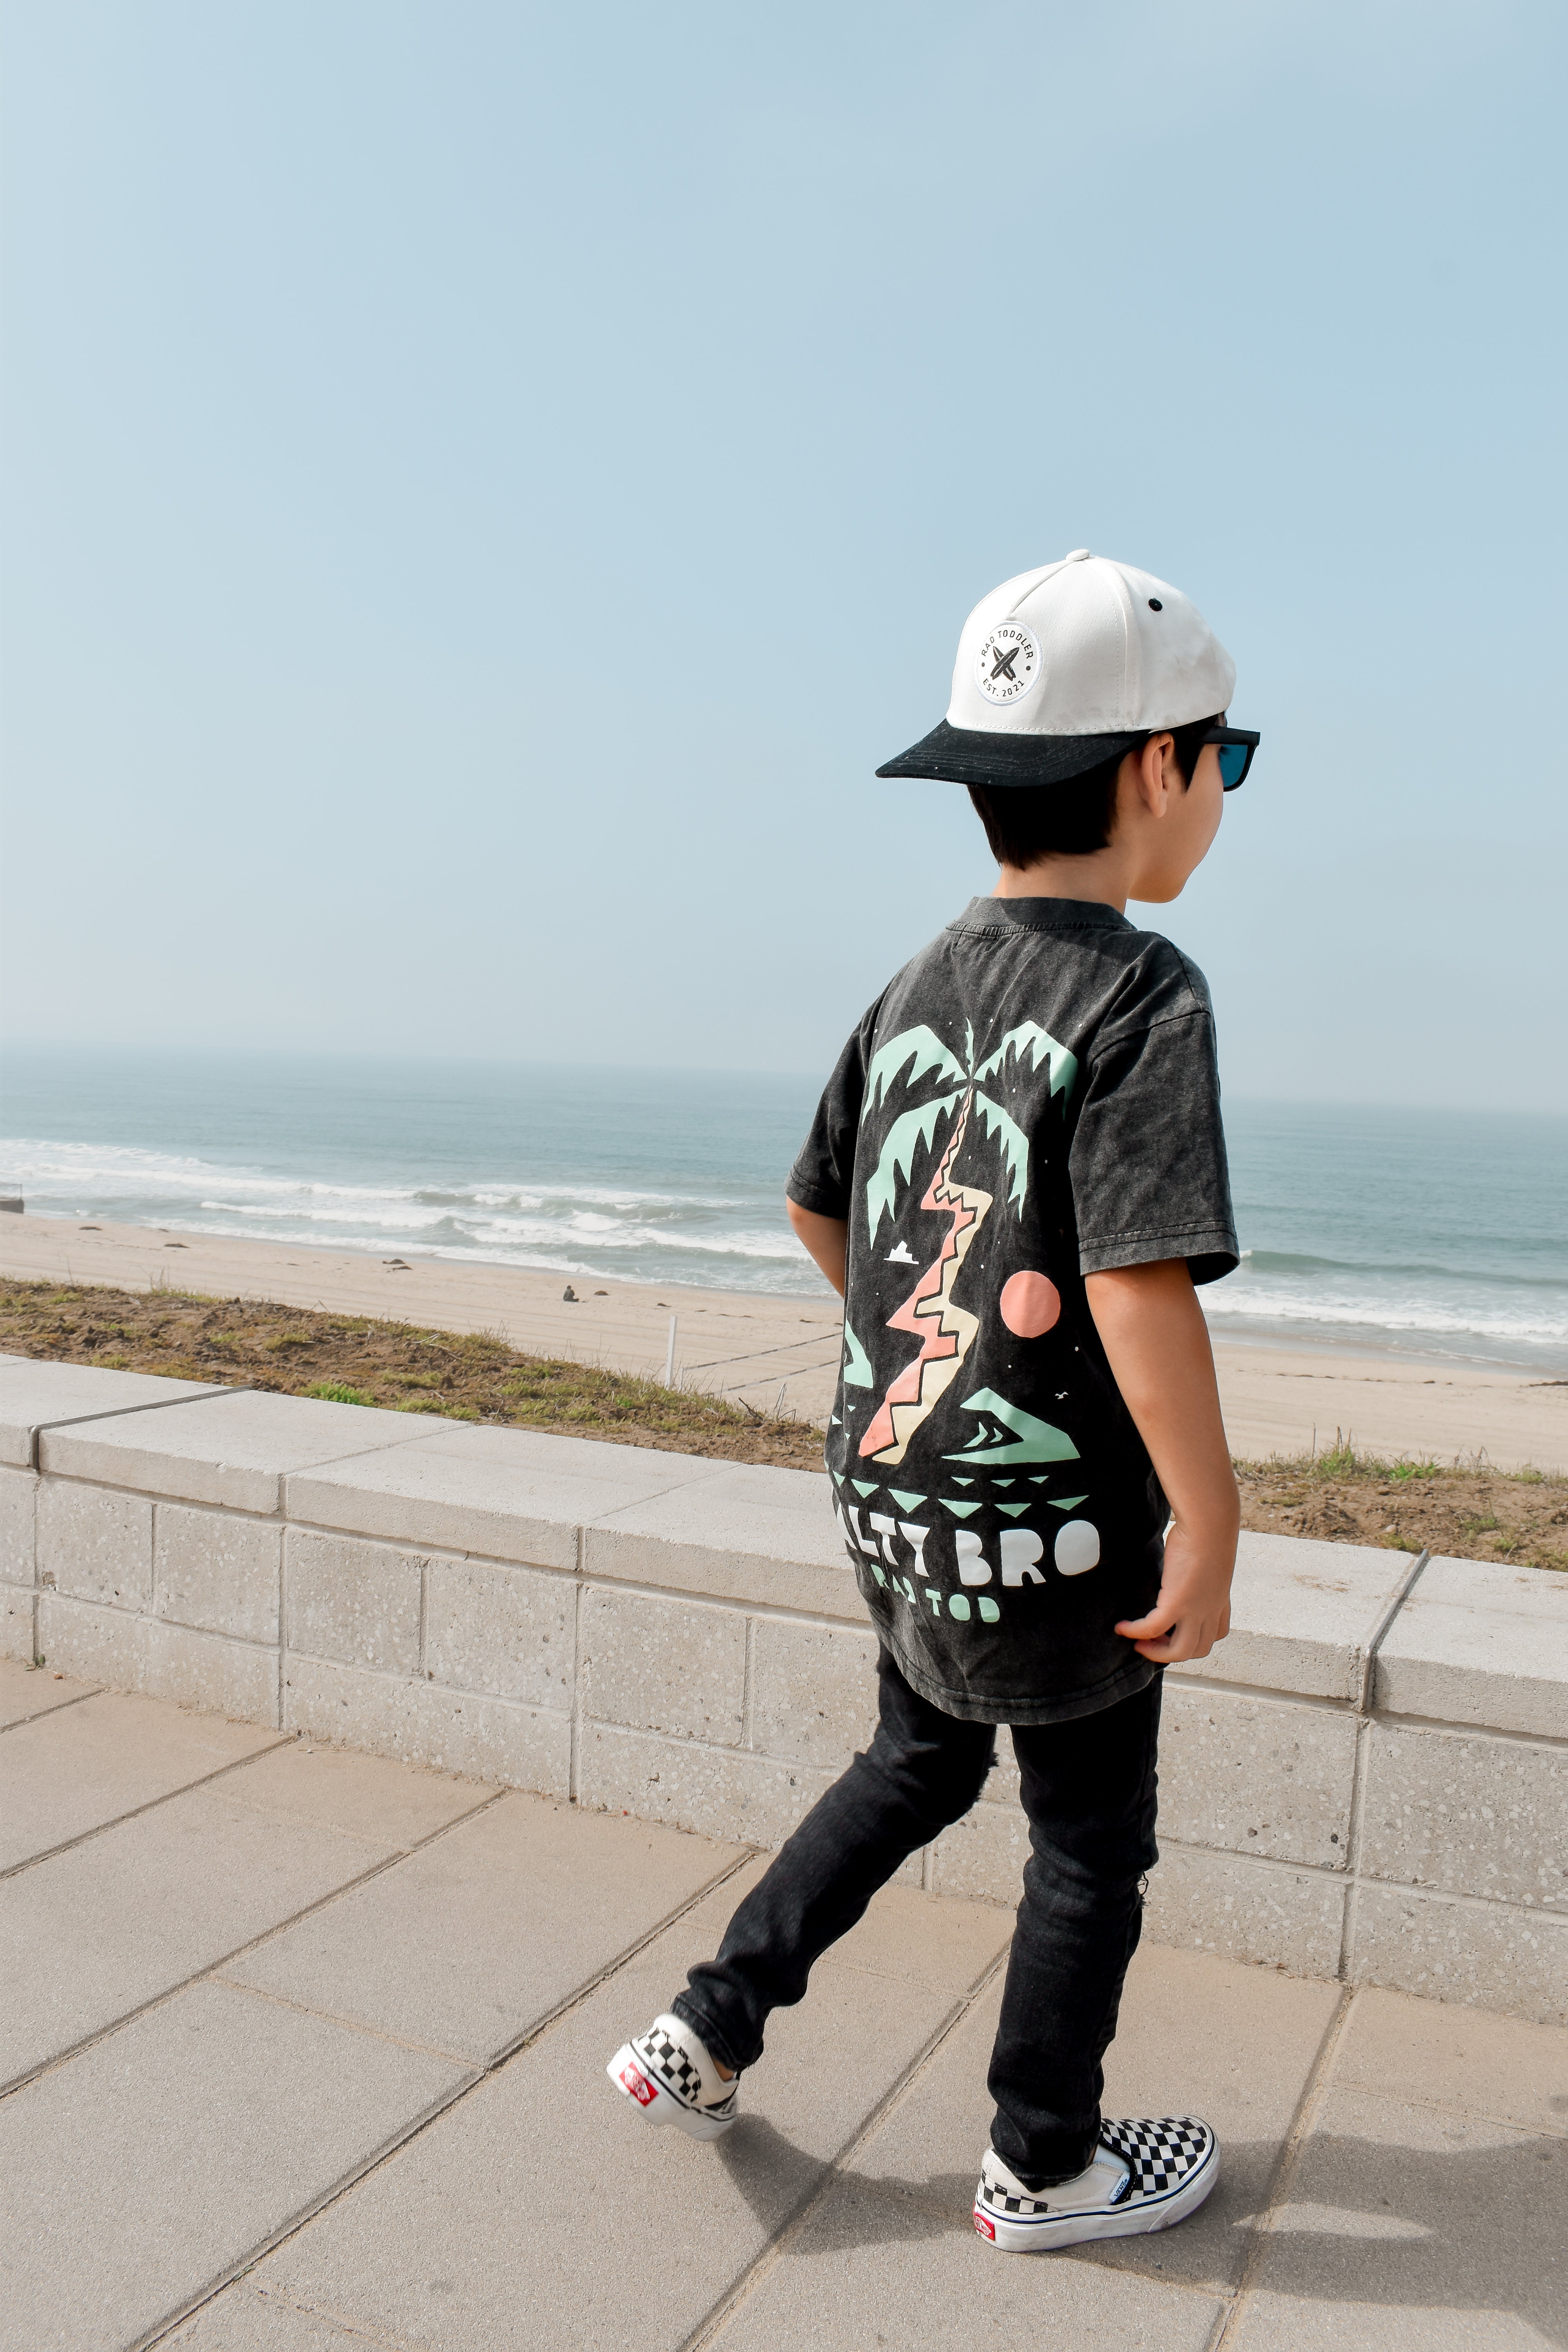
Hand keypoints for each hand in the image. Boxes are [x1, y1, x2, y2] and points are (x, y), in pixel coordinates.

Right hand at [1115, 1518, 1233, 1662]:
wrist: (1209, 1526)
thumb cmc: (1207, 1533)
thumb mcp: (1207, 1560)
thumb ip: (1196, 1571)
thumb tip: (1181, 1565)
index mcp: (1220, 1601)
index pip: (1216, 1634)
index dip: (1196, 1639)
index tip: (1175, 1630)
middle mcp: (1211, 1611)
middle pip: (1198, 1650)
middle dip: (1173, 1651)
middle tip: (1152, 1641)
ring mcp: (1196, 1611)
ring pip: (1180, 1651)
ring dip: (1156, 1652)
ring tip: (1137, 1642)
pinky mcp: (1177, 1603)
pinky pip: (1153, 1628)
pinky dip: (1135, 1631)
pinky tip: (1122, 1627)